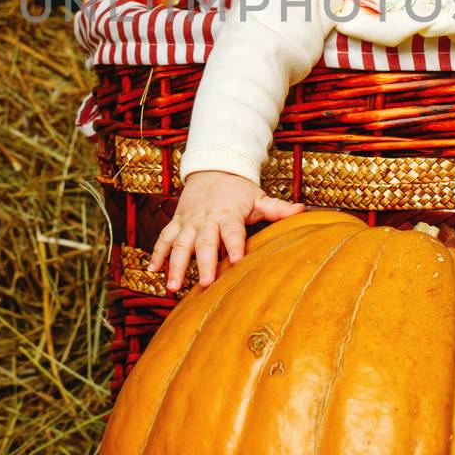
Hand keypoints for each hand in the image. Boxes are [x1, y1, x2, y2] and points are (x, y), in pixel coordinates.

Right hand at [147, 170, 304, 292]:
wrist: (212, 168)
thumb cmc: (239, 189)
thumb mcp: (258, 197)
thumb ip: (278, 208)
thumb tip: (303, 210)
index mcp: (228, 214)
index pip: (232, 231)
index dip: (235, 245)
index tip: (236, 261)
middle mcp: (206, 219)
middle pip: (205, 242)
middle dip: (204, 263)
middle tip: (205, 283)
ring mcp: (189, 221)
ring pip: (179, 243)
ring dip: (175, 265)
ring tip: (172, 287)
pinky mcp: (177, 222)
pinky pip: (164, 238)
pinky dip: (157, 254)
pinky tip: (152, 271)